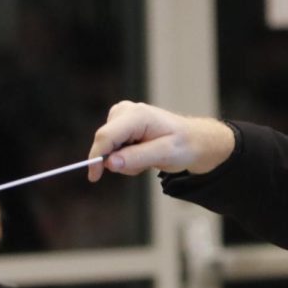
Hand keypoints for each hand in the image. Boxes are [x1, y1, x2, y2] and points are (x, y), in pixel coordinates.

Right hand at [87, 101, 234, 181]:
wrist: (194, 140)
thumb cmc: (184, 146)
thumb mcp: (165, 155)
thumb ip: (137, 158)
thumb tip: (110, 163)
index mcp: (137, 115)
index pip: (106, 136)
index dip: (96, 157)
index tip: (94, 177)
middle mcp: (125, 111)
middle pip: (105, 143)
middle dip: (120, 161)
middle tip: (145, 164)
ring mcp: (122, 116)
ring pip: (109, 148)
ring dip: (125, 160)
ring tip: (148, 157)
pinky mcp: (120, 124)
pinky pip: (113, 147)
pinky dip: (126, 156)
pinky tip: (143, 152)